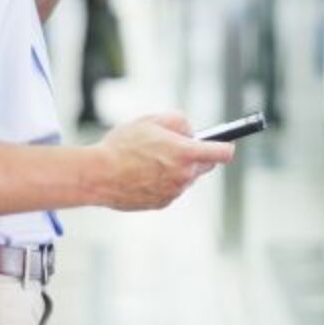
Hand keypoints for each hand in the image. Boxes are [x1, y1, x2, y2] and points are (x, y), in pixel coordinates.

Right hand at [91, 112, 235, 210]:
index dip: (225, 146)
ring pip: (186, 178)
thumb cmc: (122, 145)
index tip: (224, 143)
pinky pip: (171, 189)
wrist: (98, 175)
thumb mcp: (151, 120)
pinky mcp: (162, 203)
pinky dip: (163, 181)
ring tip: (151, 159)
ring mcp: (174, 192)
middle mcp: (184, 176)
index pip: (222, 153)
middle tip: (176, 146)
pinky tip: (143, 173)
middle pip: (205, 166)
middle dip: (196, 155)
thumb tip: (191, 132)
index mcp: (185, 154)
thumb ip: (178, 121)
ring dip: (177, 169)